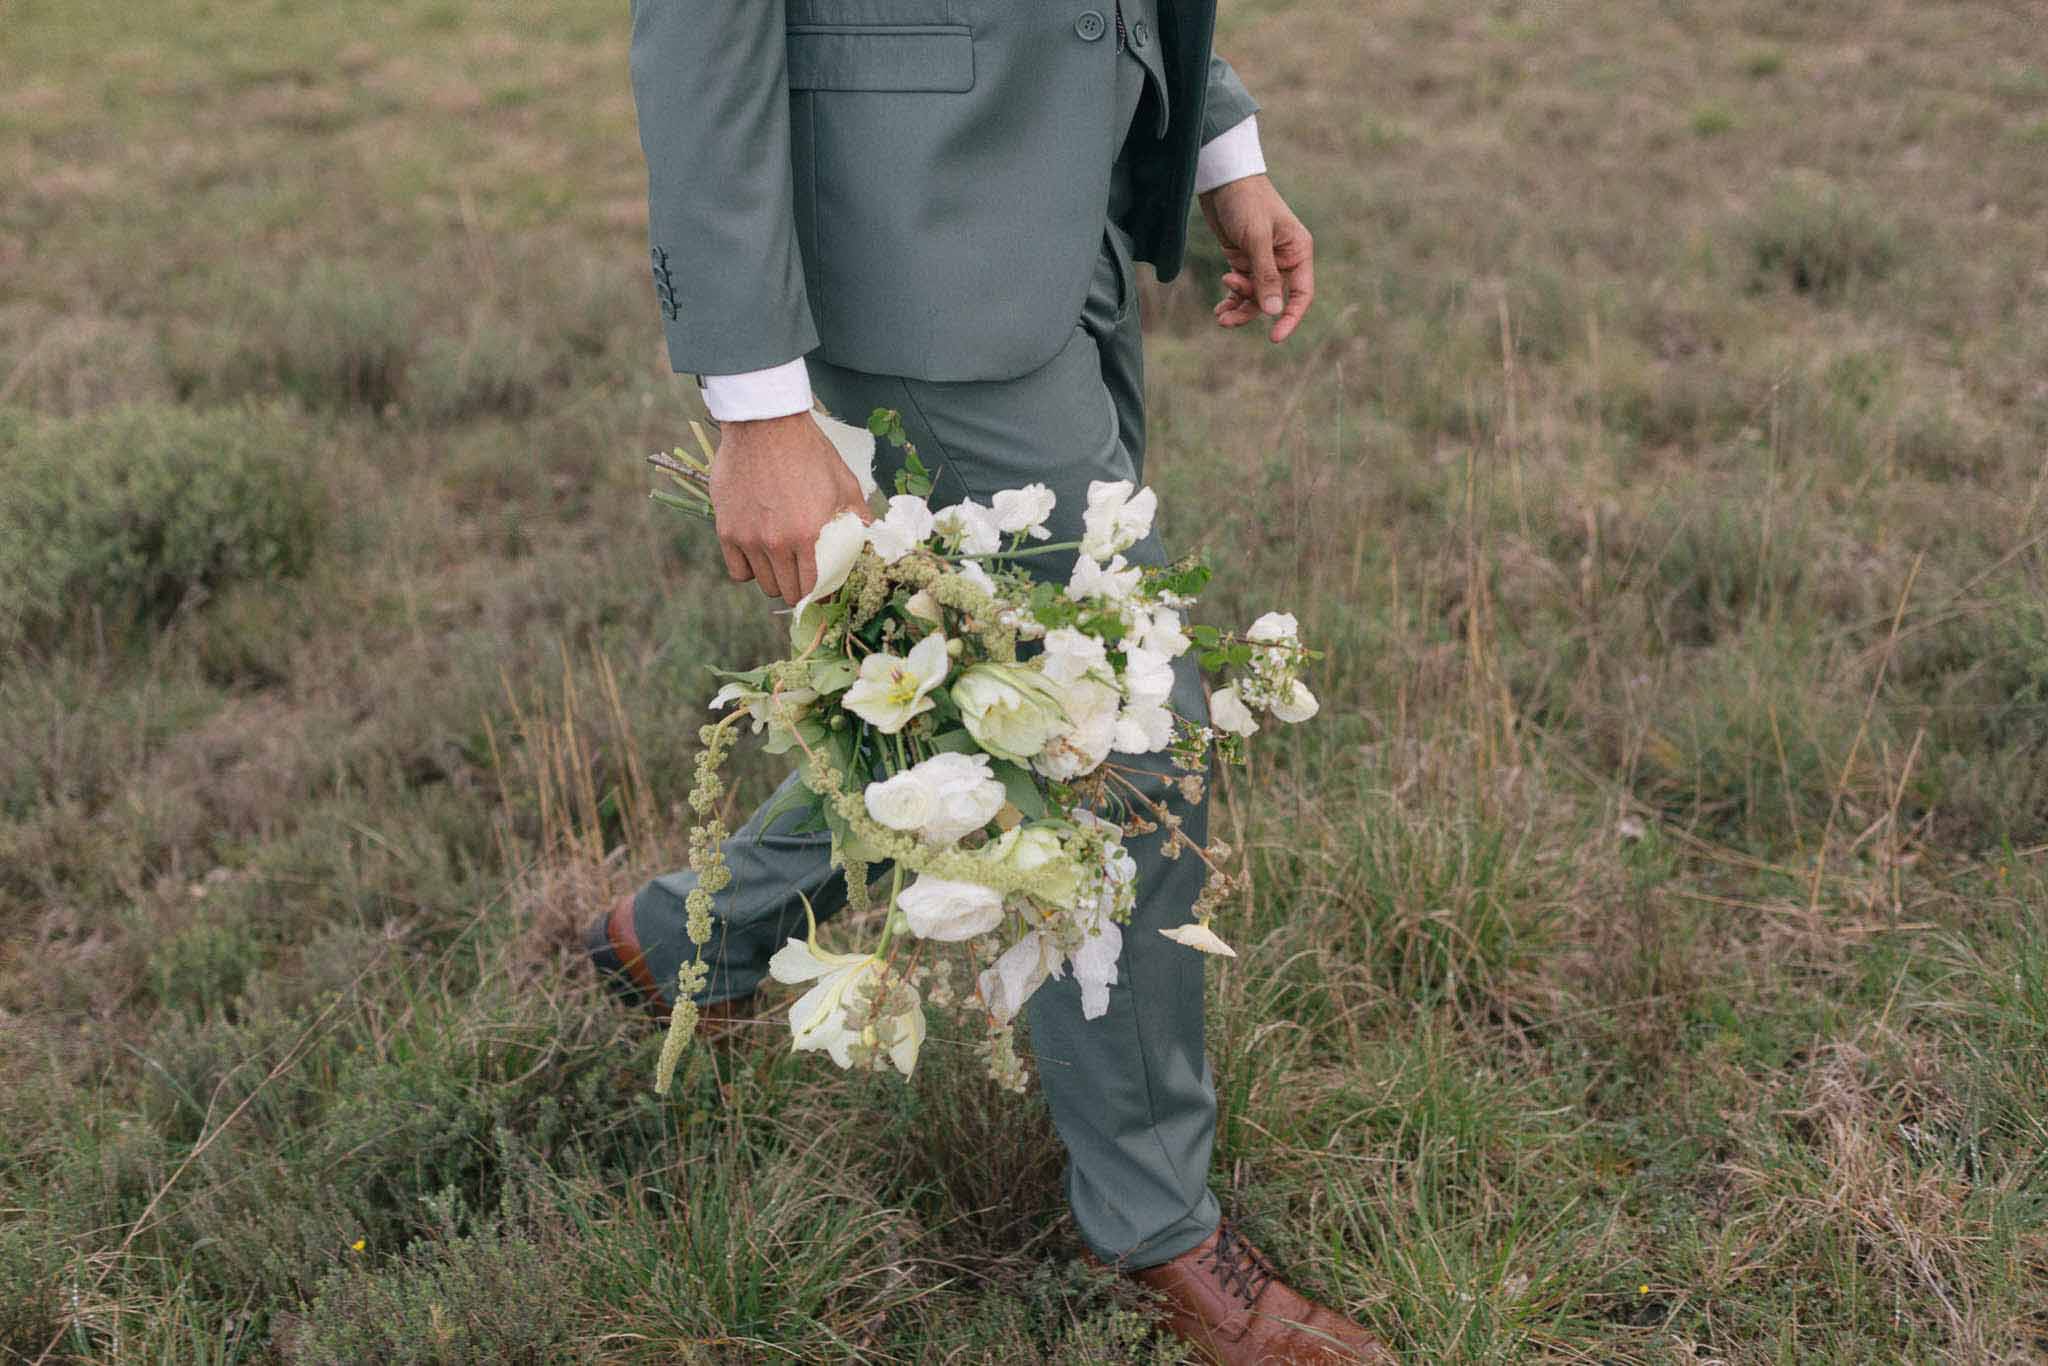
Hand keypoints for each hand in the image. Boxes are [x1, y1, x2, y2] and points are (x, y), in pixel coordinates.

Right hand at [709, 412, 871, 605]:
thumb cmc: (808, 450)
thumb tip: (870, 534)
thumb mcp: (843, 481)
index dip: (819, 592)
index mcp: (807, 534)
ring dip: (774, 578)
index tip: (821, 587)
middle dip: (797, 589)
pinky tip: (758, 558)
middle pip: (786, 590)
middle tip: (801, 577)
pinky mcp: (726, 529)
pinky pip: (736, 570)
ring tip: (781, 564)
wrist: (765, 425)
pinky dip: (748, 569)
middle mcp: (775, 542)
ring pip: (762, 583)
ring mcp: (748, 537)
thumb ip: (858, 514)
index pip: (812, 586)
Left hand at [1198, 174, 1315, 343]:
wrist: (1222, 179)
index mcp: (1298, 252)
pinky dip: (1232, 299)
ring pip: (1255, 297)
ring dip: (1239, 307)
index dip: (1290, 317)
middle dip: (1251, 310)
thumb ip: (1265, 275)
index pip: (1301, 294)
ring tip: (1220, 314)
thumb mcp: (1256, 239)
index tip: (1275, 337)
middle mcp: (1283, 259)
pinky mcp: (1244, 260)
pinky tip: (1219, 309)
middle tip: (1226, 318)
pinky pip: (1241, 288)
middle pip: (1273, 299)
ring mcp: (1263, 261)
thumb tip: (1274, 312)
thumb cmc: (1246, 202)